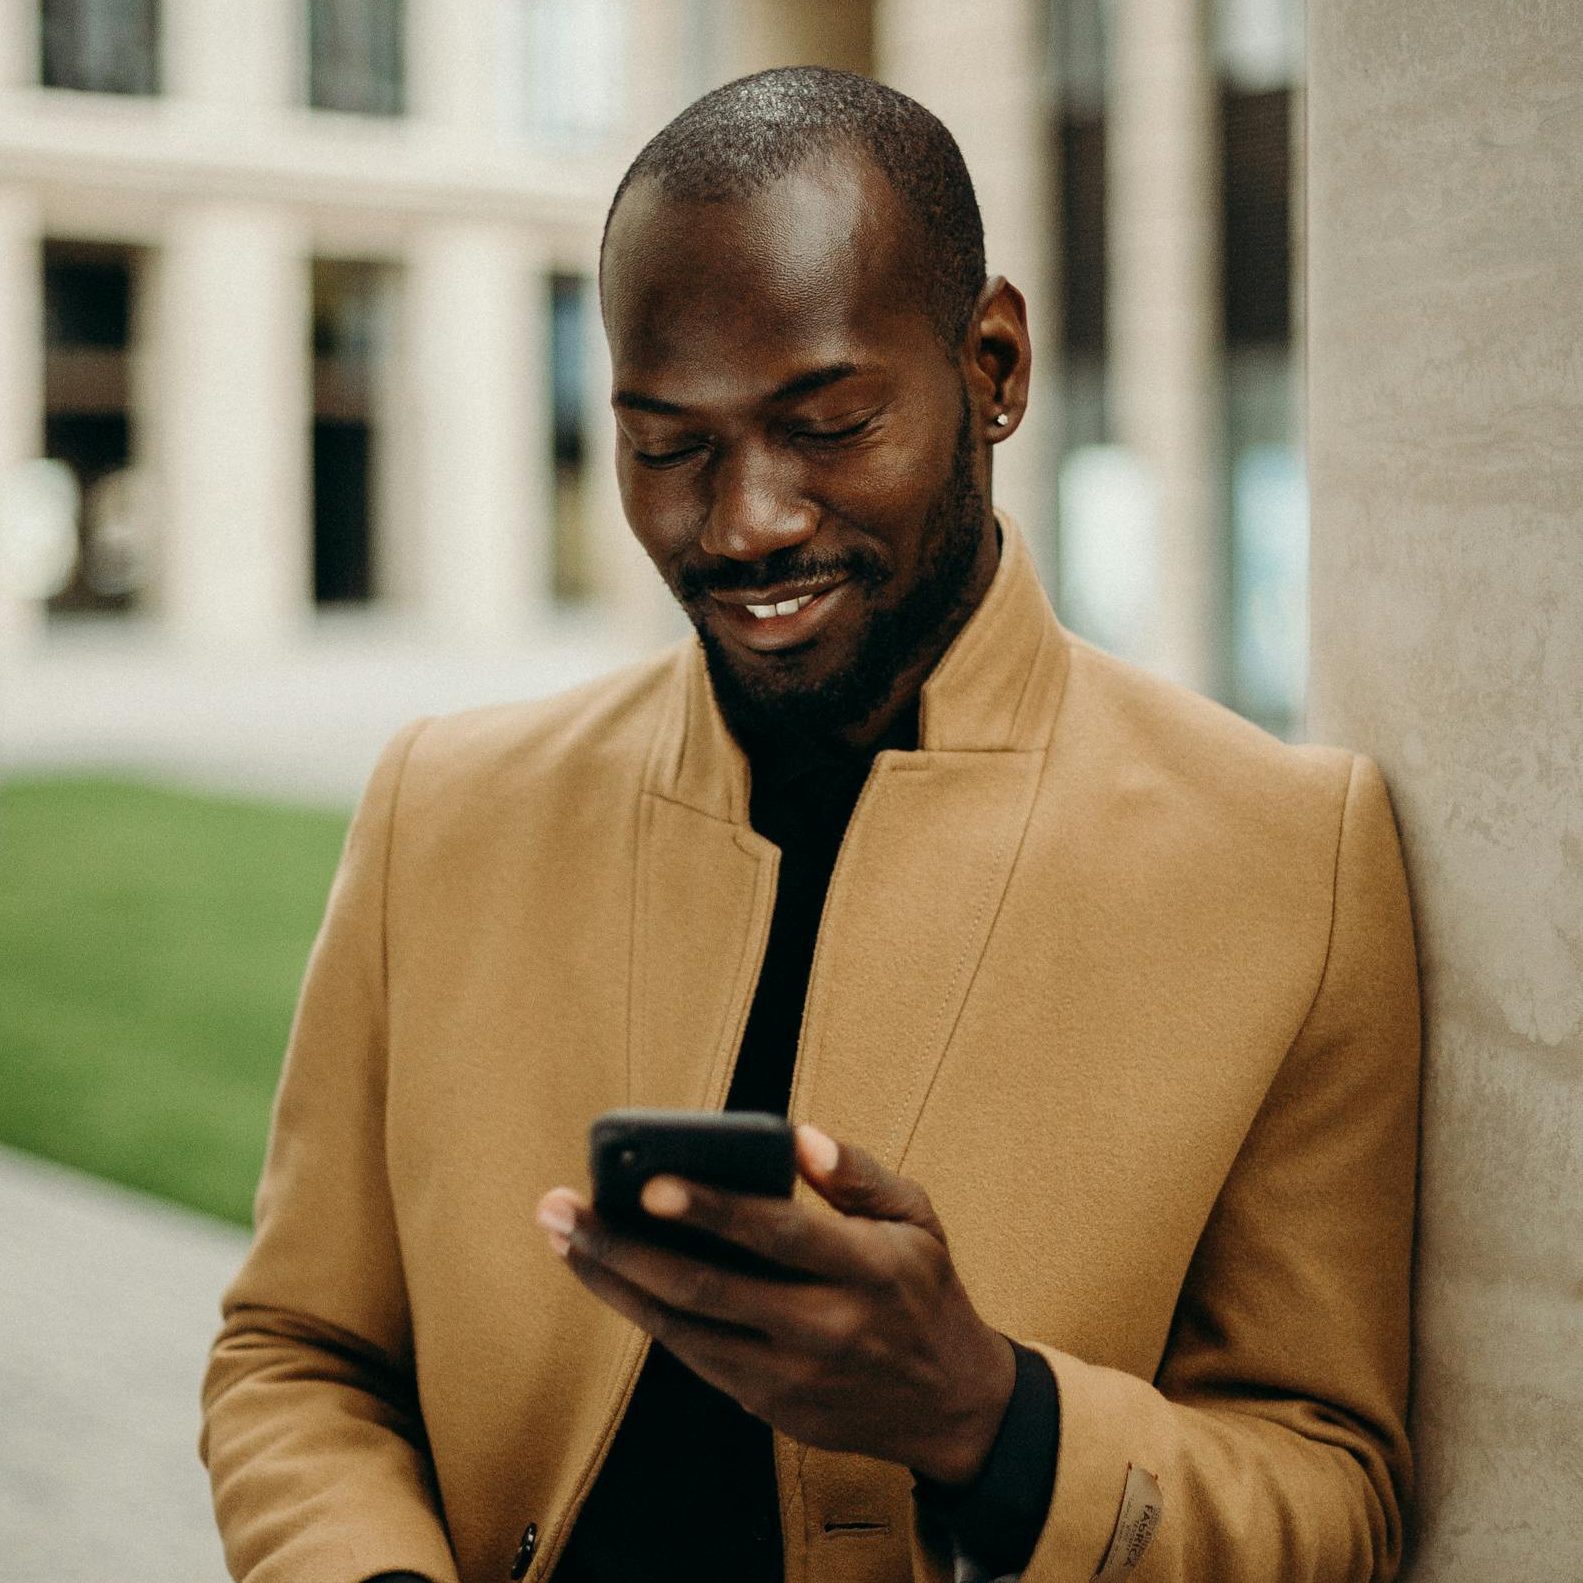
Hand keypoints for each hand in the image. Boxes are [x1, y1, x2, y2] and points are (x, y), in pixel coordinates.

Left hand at [535, 1125, 1014, 1485]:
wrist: (952, 1407)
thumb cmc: (924, 1293)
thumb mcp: (917, 1219)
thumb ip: (858, 1174)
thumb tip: (798, 1138)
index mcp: (865, 1271)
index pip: (779, 1235)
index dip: (713, 1210)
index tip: (651, 1183)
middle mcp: (823, 1329)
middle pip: (706, 1289)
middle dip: (623, 1248)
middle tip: (562, 1209)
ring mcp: (791, 1377)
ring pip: (682, 1331)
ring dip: (614, 1283)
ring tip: (564, 1238)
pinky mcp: (769, 1406)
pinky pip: (694, 1355)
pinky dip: (647, 1314)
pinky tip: (611, 1275)